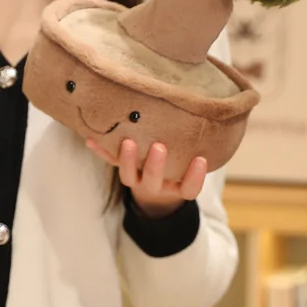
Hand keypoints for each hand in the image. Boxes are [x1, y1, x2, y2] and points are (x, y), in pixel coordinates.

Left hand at [86, 137, 206, 217]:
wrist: (154, 191)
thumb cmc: (178, 169)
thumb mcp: (189, 163)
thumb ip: (198, 147)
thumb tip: (216, 115)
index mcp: (177, 187)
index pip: (189, 189)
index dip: (195, 177)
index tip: (201, 160)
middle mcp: (156, 186)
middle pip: (153, 181)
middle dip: (155, 166)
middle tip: (158, 147)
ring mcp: (136, 180)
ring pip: (129, 176)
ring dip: (126, 160)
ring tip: (127, 142)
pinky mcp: (121, 170)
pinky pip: (108, 163)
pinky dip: (100, 151)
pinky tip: (90, 139)